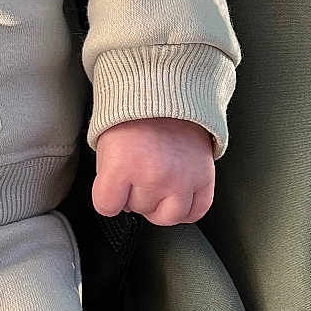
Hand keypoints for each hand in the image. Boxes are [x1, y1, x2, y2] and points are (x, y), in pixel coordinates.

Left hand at [92, 117, 215, 224]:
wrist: (167, 93)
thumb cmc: (133, 118)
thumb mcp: (106, 145)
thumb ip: (109, 179)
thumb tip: (117, 203)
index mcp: (123, 164)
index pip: (107, 206)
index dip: (108, 196)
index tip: (113, 183)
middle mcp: (154, 176)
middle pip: (137, 210)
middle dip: (134, 193)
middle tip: (138, 170)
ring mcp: (182, 179)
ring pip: (166, 217)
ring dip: (159, 205)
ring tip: (157, 184)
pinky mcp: (204, 178)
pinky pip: (196, 212)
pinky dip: (186, 209)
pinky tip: (177, 196)